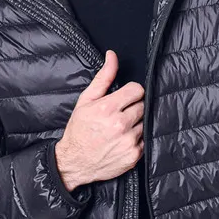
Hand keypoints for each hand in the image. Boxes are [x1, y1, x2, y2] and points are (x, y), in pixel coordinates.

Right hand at [56, 50, 144, 187]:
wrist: (74, 162)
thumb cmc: (79, 130)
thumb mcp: (86, 101)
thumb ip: (103, 78)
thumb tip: (112, 56)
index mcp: (108, 108)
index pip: (137, 90)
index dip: (130, 93)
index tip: (123, 99)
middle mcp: (120, 124)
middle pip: (142, 106)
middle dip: (132, 108)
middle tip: (118, 115)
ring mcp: (128, 141)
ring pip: (144, 122)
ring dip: (135, 124)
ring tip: (118, 129)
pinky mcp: (134, 155)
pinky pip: (144, 140)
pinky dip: (136, 139)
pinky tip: (121, 141)